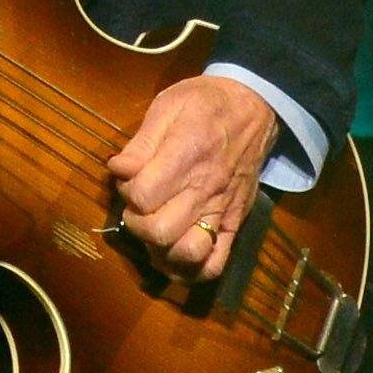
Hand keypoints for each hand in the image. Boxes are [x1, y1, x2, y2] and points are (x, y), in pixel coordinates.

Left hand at [108, 76, 276, 282]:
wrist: (254, 107)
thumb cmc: (205, 103)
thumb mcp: (169, 104)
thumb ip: (141, 142)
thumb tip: (118, 170)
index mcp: (187, 154)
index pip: (144, 196)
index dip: (127, 191)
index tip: (129, 178)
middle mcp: (206, 188)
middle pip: (160, 231)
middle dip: (137, 222)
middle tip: (139, 206)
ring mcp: (223, 210)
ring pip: (186, 253)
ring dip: (160, 249)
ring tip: (155, 229)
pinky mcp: (235, 223)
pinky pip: (215, 263)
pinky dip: (190, 270)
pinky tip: (174, 253)